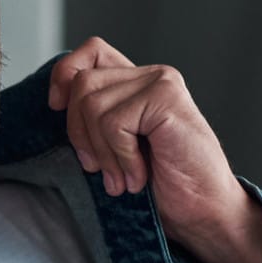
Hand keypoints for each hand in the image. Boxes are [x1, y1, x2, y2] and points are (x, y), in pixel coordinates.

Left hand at [45, 36, 252, 251]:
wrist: (205, 210)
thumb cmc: (164, 186)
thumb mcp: (116, 147)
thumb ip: (96, 118)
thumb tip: (56, 101)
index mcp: (139, 83)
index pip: (91, 52)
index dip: (64, 74)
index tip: (56, 108)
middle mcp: (151, 75)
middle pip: (82, 83)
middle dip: (79, 133)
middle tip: (101, 170)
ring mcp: (161, 83)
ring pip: (92, 104)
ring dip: (103, 153)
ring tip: (123, 180)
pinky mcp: (165, 99)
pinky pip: (114, 124)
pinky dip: (120, 159)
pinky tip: (139, 177)